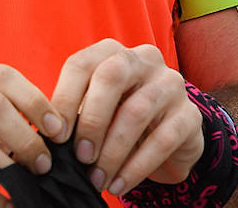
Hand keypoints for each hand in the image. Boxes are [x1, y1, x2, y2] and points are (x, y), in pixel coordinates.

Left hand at [48, 39, 202, 197]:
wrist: (169, 139)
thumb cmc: (119, 118)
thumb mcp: (95, 108)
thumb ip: (73, 112)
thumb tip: (47, 134)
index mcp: (111, 52)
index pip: (81, 64)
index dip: (64, 98)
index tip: (54, 135)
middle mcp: (143, 59)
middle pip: (111, 77)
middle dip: (91, 120)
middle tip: (80, 156)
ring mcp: (171, 84)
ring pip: (137, 111)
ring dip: (112, 151)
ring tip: (97, 178)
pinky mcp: (191, 114)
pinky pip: (163, 140)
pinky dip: (136, 167)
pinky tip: (119, 185)